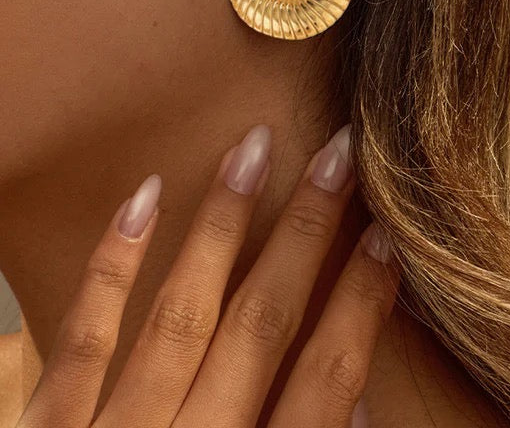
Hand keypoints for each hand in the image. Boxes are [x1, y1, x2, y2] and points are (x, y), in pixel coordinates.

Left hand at [16, 123, 397, 427]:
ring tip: (252, 149)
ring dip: (223, 225)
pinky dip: (112, 268)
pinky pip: (80, 341)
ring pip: (182, 313)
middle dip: (306, 232)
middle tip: (337, 154)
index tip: (387, 237)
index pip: (326, 381)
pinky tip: (143, 197)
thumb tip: (361, 403)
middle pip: (262, 324)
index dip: (361, 304)